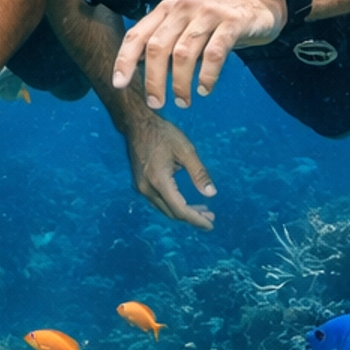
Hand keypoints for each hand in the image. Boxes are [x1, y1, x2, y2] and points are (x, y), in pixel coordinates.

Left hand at [113, 0, 283, 109]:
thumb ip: (165, 41)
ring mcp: (208, 14)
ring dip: (180, 83)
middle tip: (155, 103)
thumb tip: (138, 68)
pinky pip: (214, 54)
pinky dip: (207, 76)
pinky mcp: (232, 23)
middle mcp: (183, 9)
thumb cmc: (216, 21)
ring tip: (182, 102)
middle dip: (153, 79)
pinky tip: (205, 89)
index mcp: (167, 10)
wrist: (259, 3)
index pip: (137, 34)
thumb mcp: (185, 25)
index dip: (125, 60)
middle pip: (157, 47)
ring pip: (183, 53)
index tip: (119, 84)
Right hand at [124, 110, 216, 229]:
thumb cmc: (163, 134)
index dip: (196, 219)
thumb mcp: (186, 150)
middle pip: (172, 212)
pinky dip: (173, 205)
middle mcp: (147, 188)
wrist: (137, 125)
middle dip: (192, 218)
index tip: (210, 225)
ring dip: (183, 212)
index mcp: (159, 181)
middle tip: (211, 217)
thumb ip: (199, 173)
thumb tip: (211, 194)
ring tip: (203, 210)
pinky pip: (158, 201)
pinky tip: (185, 201)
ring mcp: (141, 187)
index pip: (179, 209)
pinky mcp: (140, 184)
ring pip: (164, 209)